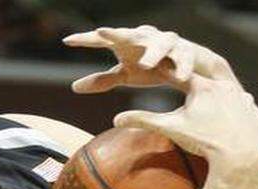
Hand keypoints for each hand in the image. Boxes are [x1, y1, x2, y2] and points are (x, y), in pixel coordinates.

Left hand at [64, 25, 237, 92]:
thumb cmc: (153, 67)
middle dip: (116, 33)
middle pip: (129, 34)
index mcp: (128, 43)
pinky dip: (182, 67)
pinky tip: (179, 77)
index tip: (68, 40)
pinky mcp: (187, 52)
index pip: (104, 39)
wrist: (189, 68)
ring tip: (145, 64)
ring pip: (160, 44)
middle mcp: (145, 37)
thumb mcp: (127, 75)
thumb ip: (103, 80)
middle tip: (102, 32)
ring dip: (153, 53)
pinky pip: (185, 58)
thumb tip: (74, 87)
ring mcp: (168, 42)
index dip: (86, 39)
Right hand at [111, 74, 257, 169]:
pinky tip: (237, 103)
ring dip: (213, 89)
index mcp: (200, 86)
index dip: (163, 71)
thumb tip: (116, 119)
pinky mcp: (248, 109)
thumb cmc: (204, 142)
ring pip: (221, 88)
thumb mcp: (171, 129)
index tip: (152, 66)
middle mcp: (220, 85)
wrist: (239, 157)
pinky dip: (234, 102)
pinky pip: (239, 101)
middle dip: (188, 77)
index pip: (176, 73)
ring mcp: (237, 96)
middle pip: (199, 79)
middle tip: (179, 72)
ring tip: (210, 85)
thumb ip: (144, 121)